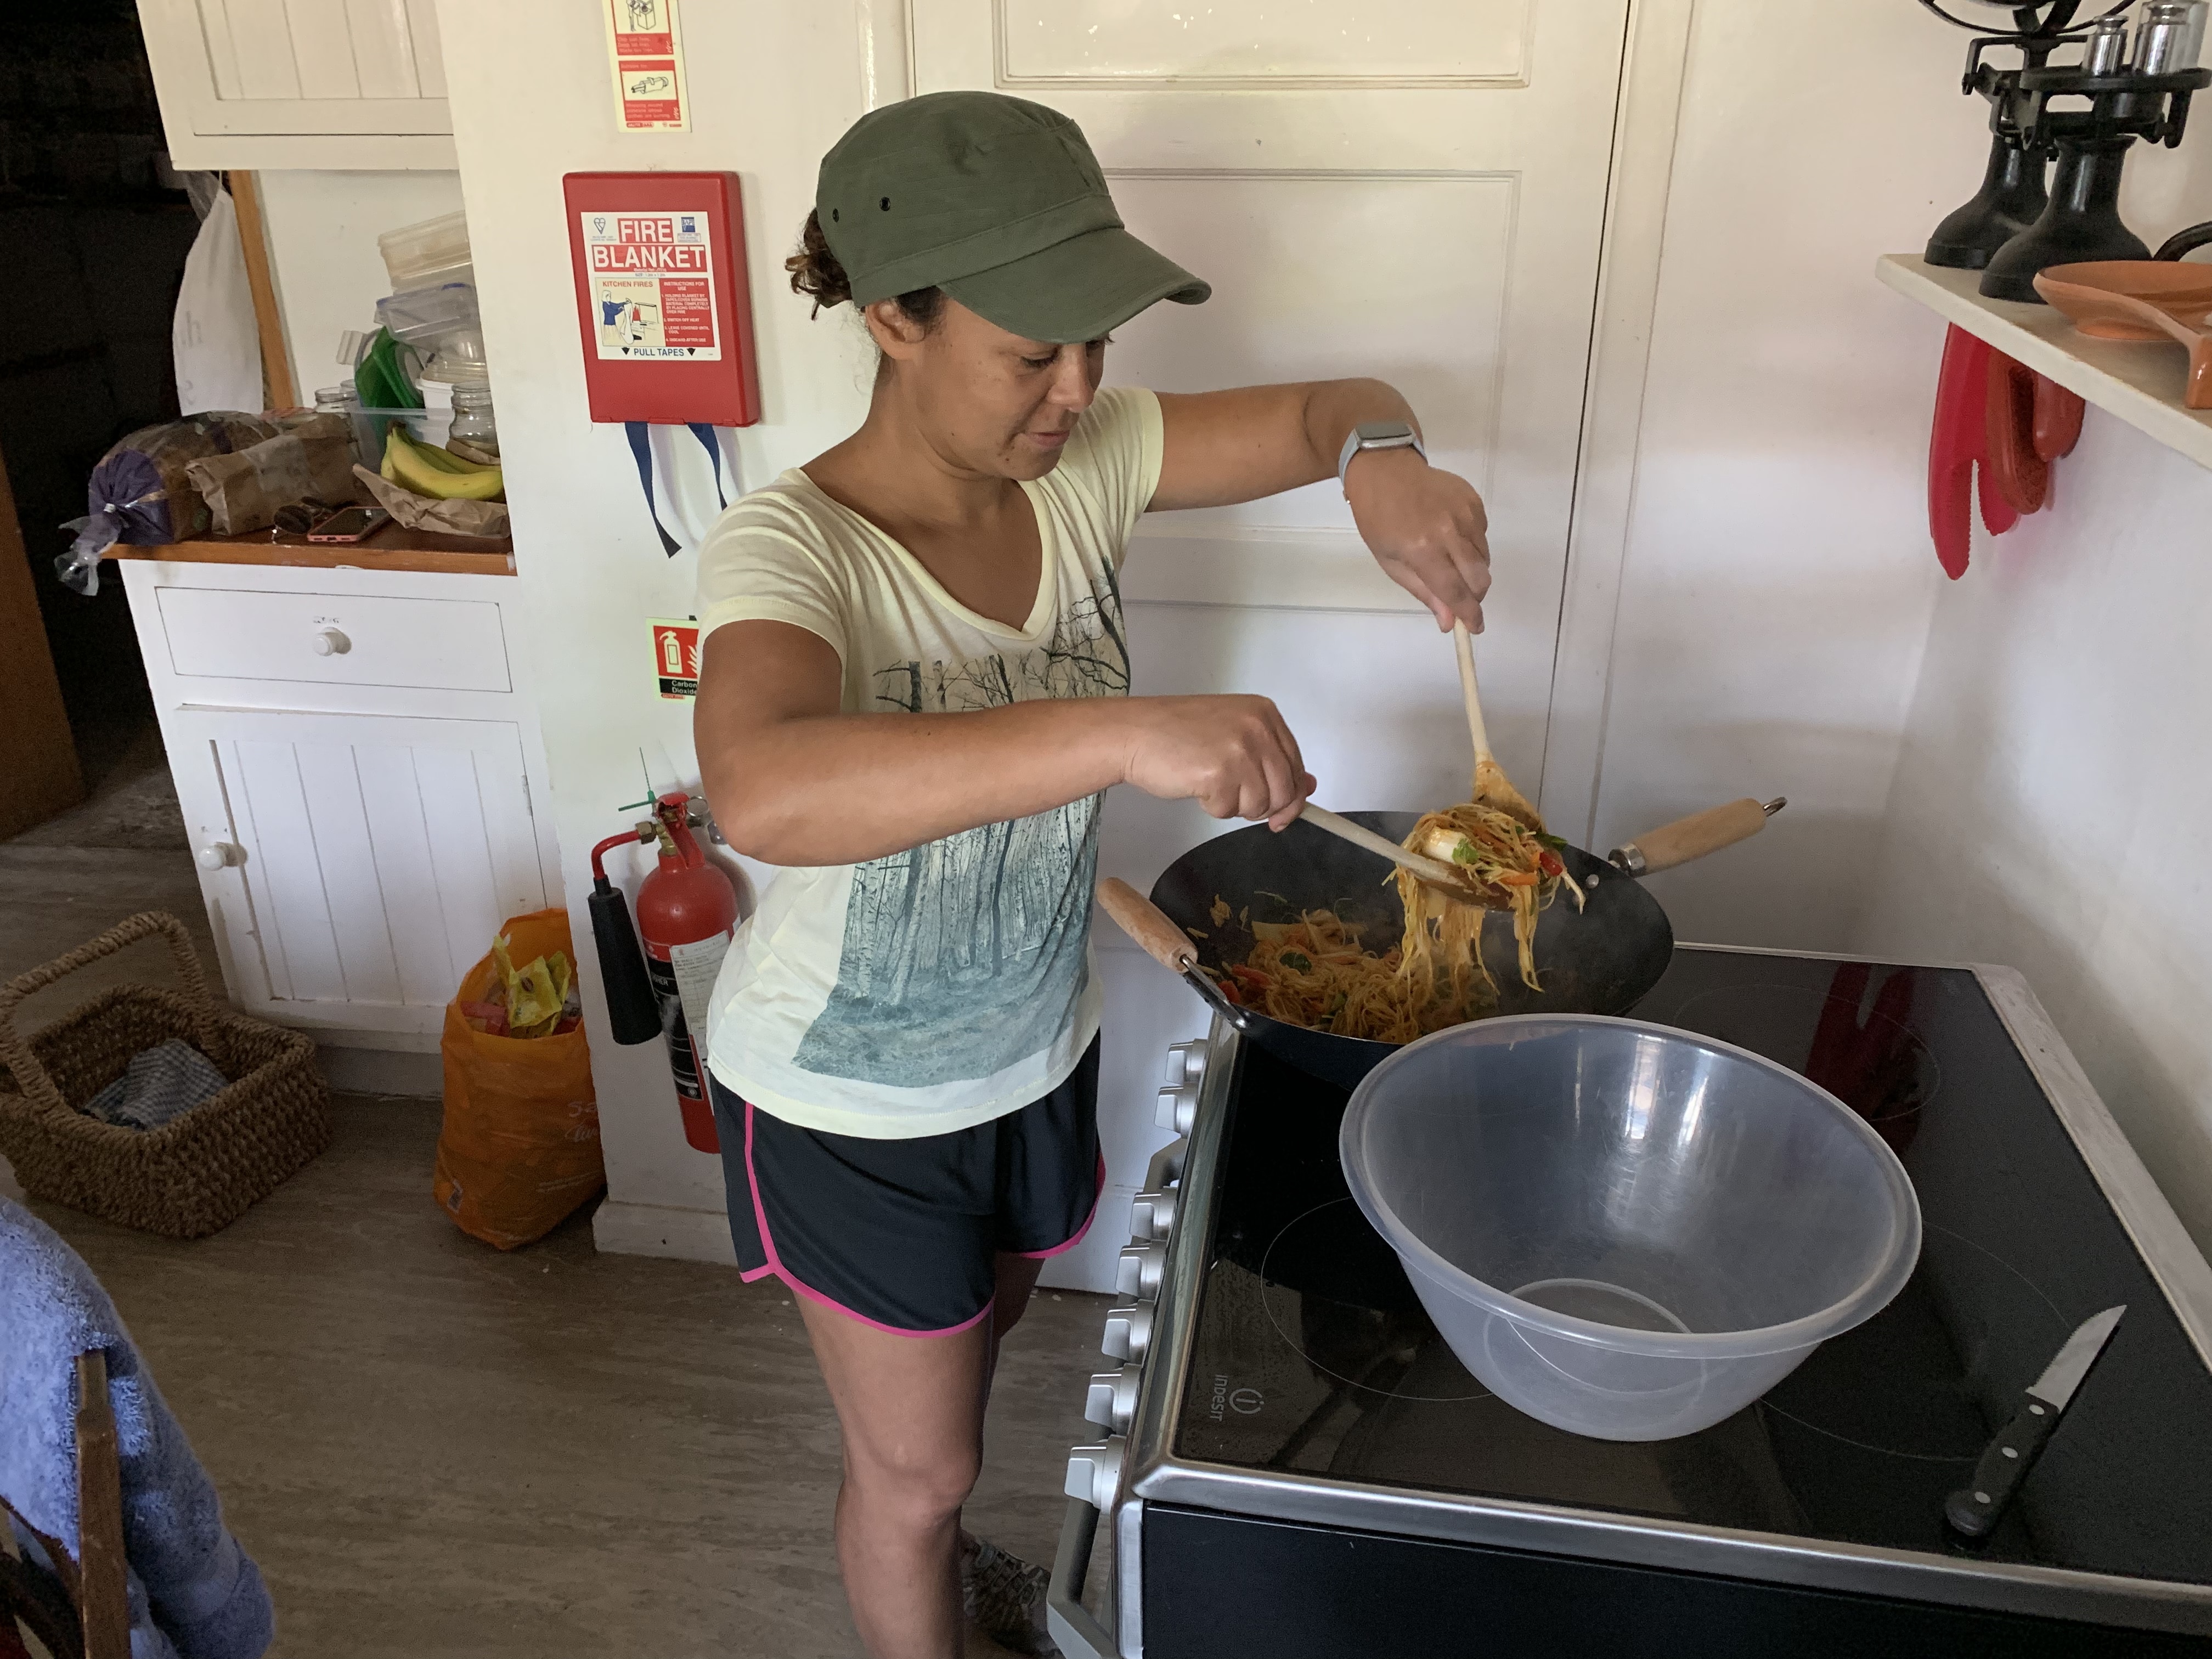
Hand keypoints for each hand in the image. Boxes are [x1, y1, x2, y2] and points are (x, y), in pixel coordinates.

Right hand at [1122, 695, 1316, 829]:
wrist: (1134, 732)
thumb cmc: (1177, 734)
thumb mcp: (1232, 734)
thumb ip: (1271, 758)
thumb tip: (1307, 787)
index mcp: (1265, 714)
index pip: (1296, 766)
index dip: (1290, 797)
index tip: (1280, 813)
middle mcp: (1258, 728)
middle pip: (1283, 791)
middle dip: (1261, 806)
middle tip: (1233, 797)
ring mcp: (1240, 750)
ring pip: (1259, 805)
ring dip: (1233, 805)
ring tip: (1209, 782)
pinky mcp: (1220, 774)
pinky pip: (1229, 811)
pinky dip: (1212, 807)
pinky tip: (1196, 785)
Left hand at [1344, 447, 1490, 631]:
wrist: (1385, 469)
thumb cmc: (1378, 519)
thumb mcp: (1391, 562)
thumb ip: (1424, 592)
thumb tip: (1449, 622)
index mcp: (1423, 549)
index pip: (1456, 592)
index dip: (1469, 615)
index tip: (1475, 629)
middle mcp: (1449, 531)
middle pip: (1479, 578)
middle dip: (1474, 596)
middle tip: (1461, 598)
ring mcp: (1465, 513)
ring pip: (1484, 558)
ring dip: (1472, 570)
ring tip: (1448, 560)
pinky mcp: (1474, 500)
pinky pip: (1482, 535)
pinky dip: (1472, 545)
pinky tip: (1451, 536)